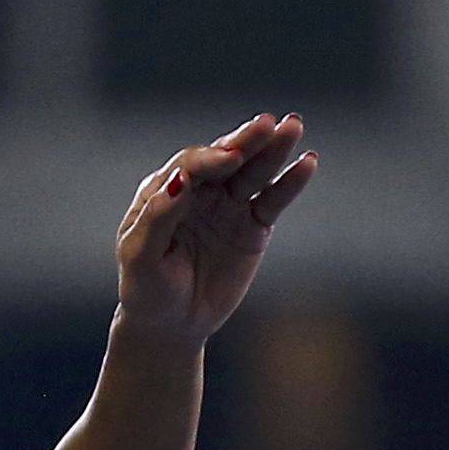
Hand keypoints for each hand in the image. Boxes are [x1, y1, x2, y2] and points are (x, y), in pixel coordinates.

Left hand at [115, 114, 316, 343]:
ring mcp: (229, 205)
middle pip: (226, 158)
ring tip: (293, 126)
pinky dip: (290, 182)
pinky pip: (273, 200)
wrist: (170, 326)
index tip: (231, 159)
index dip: (210, 158)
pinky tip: (307, 163)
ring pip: (253, 172)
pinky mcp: (253, 225)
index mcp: (165, 190)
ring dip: (273, 149)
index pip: (191, 165)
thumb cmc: (146, 291)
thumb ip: (156, 219)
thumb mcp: (141, 258)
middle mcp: (199, 190)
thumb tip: (180, 179)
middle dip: (246, 141)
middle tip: (268, 123)